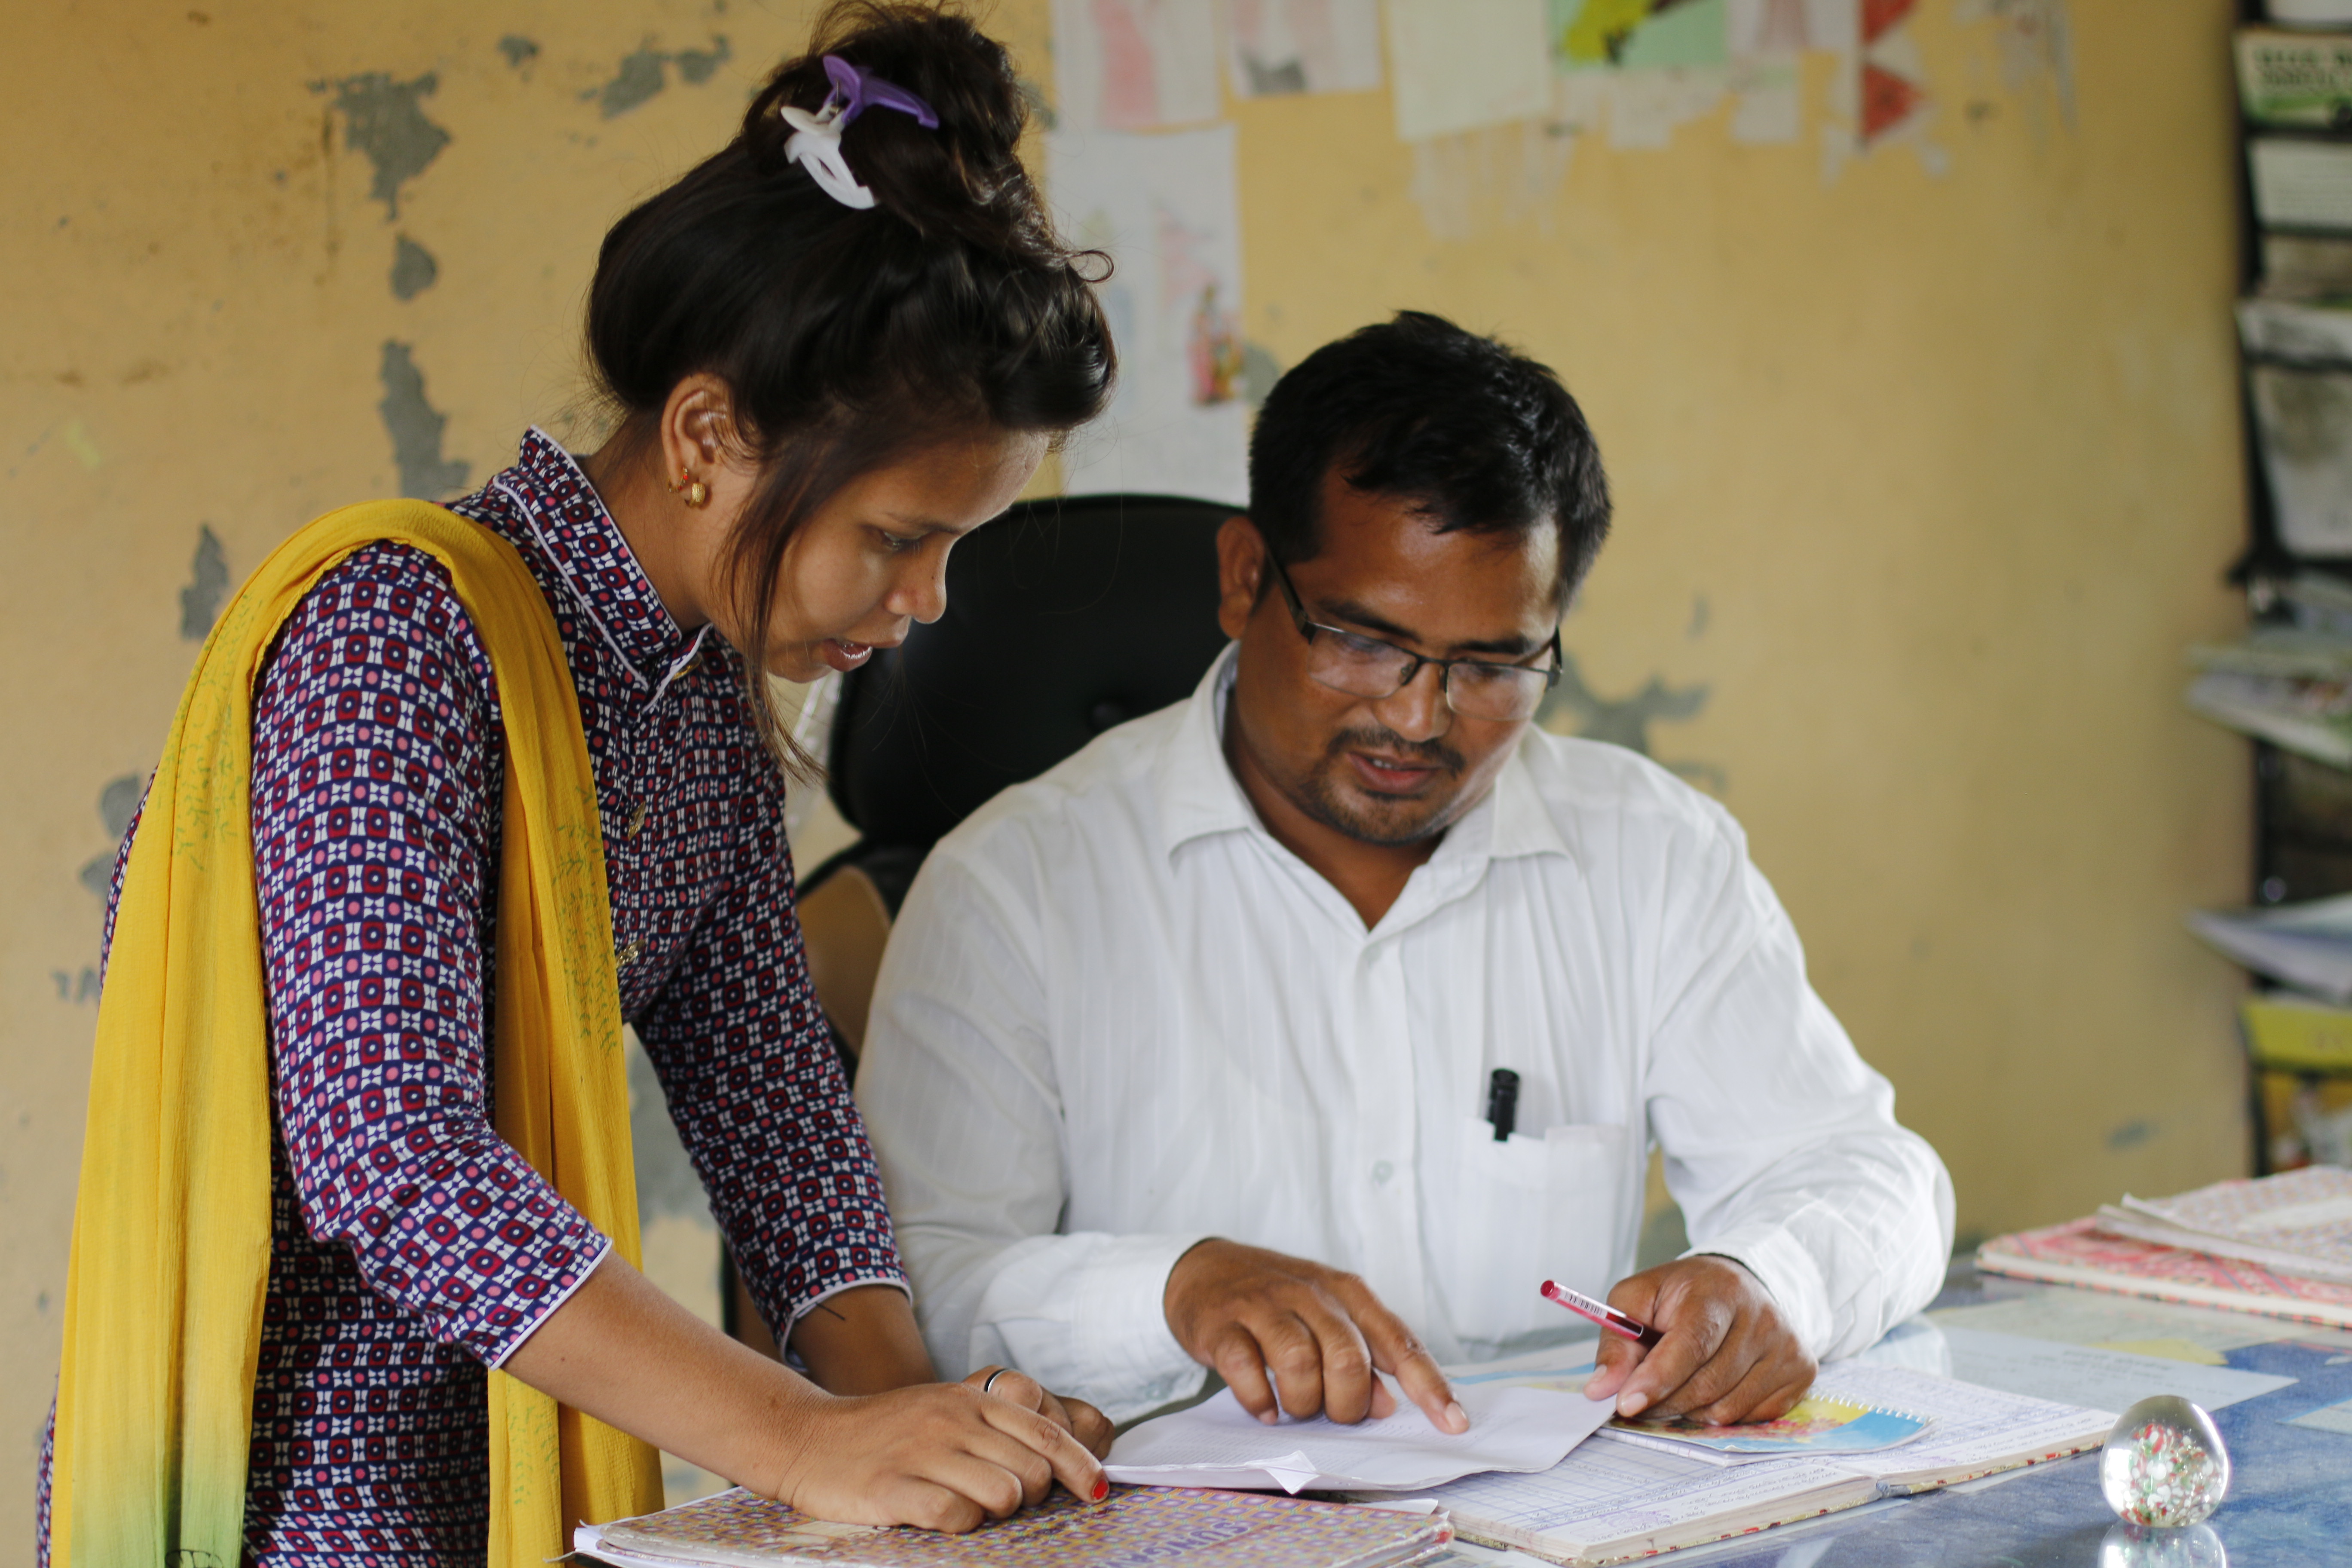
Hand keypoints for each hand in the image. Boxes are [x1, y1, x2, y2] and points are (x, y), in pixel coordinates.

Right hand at [765, 1380, 1108, 1531]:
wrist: (809, 1438)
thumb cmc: (888, 1432)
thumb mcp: (945, 1410)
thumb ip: (997, 1428)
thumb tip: (1059, 1463)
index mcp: (971, 1398)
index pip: (1048, 1435)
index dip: (1082, 1468)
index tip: (1098, 1491)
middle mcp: (952, 1420)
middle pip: (1033, 1472)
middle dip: (1031, 1496)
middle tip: (1001, 1499)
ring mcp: (923, 1452)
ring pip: (1002, 1495)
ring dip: (995, 1512)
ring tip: (967, 1504)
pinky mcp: (894, 1488)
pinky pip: (957, 1516)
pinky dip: (959, 1524)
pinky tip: (940, 1515)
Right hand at [1162, 1239, 1465, 1432]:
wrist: (1204, 1269)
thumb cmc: (1278, 1301)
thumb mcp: (1327, 1317)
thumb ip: (1363, 1357)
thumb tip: (1387, 1405)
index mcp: (1347, 1291)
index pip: (1398, 1340)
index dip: (1429, 1385)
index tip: (1454, 1424)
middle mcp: (1310, 1293)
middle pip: (1348, 1357)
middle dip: (1347, 1403)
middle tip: (1333, 1413)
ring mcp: (1263, 1306)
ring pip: (1299, 1363)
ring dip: (1303, 1403)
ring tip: (1296, 1408)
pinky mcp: (1223, 1324)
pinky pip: (1246, 1370)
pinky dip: (1260, 1400)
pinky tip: (1264, 1407)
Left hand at [1582, 1255, 1814, 1425]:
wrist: (1741, 1283)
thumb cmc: (1683, 1295)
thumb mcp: (1639, 1299)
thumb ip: (1617, 1341)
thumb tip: (1601, 1390)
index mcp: (1719, 1292)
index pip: (1691, 1345)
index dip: (1657, 1379)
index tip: (1626, 1404)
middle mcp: (1762, 1318)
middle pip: (1707, 1384)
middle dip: (1665, 1401)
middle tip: (1640, 1400)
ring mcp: (1787, 1347)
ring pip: (1728, 1408)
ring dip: (1691, 1410)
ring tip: (1678, 1386)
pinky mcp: (1801, 1371)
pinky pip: (1753, 1417)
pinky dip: (1723, 1412)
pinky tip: (1713, 1386)